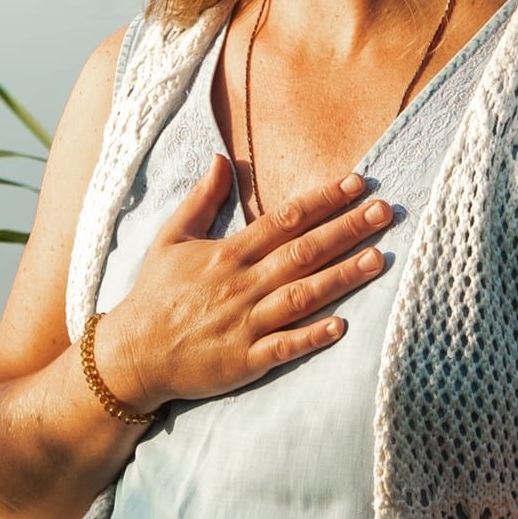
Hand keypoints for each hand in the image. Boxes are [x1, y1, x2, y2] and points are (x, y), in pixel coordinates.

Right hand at [97, 156, 390, 413]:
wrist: (131, 354)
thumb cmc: (154, 294)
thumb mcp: (172, 238)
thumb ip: (202, 199)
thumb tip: (221, 158)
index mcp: (228, 253)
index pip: (284, 218)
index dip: (323, 199)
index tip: (357, 183)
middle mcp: (241, 284)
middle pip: (303, 251)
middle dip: (347, 229)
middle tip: (386, 211)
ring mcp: (244, 323)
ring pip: (302, 295)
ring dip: (342, 277)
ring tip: (379, 259)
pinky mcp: (244, 360)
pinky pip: (284, 346)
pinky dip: (312, 336)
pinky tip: (342, 326)